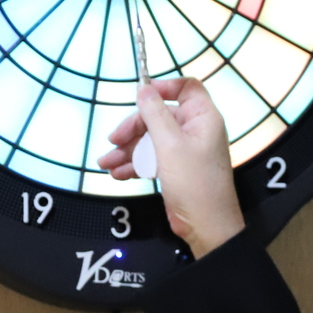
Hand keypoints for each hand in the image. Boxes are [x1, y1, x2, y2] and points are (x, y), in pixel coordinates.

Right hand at [97, 77, 244, 258]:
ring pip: (151, 140)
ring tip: (106, 163)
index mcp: (202, 118)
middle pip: (159, 116)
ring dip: (128, 150)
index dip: (164, 87)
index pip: (187, 88)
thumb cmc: (195, 184)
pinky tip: (117, 173)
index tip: (141, 93)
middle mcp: (195, 131)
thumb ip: (154, 114)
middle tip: (114, 140)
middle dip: (134, 128)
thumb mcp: (169, 145)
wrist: (205, 226)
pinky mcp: (175, 169)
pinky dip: (134, 164)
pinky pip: (151, 158)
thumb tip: (143, 88)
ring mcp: (184, 151)